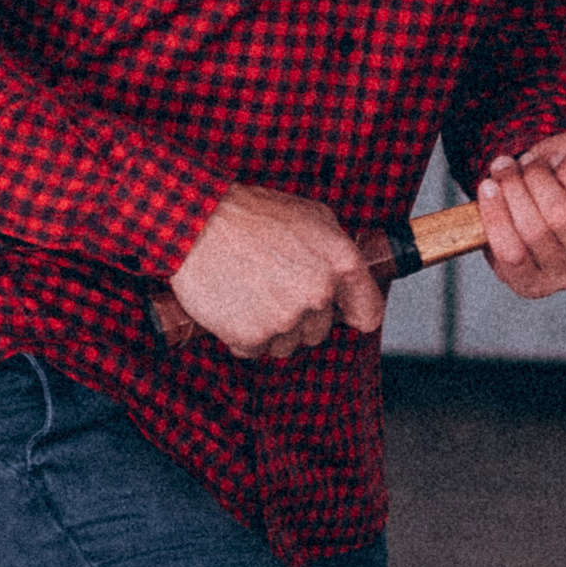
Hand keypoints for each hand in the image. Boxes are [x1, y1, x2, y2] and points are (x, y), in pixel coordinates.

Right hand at [161, 186, 389, 362]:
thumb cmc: (250, 215)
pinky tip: (233, 307)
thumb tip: (347, 279)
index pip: (367, 312)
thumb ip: (336, 250)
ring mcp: (286, 318)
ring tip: (250, 294)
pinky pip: (254, 351)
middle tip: (272, 288)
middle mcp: (318, 293)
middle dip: (299, 317)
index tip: (345, 315)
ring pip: (286, 345)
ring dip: (271, 329)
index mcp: (340, 262)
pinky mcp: (252, 336)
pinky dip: (242, 335)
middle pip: (318, 332)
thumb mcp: (310, 215)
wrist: (197, 223)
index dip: (354, 313)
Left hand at [475, 124, 565, 298]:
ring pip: (533, 232)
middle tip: (526, 163)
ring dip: (512, 191)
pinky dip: (495, 215)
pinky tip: (489, 190)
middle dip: (536, 179)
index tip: (558, 158)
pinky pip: (510, 252)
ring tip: (505, 171)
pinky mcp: (532, 286)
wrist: (526, 198)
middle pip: (562, 216)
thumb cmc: (560, 178)